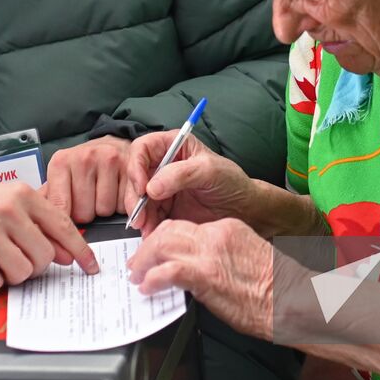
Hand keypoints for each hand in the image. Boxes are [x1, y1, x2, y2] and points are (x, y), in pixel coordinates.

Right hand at [0, 179, 98, 291]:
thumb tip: (67, 254)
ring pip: (22, 272)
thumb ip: (38, 223)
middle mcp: (7, 209)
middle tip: (18, 258)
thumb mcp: (6, 201)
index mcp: (22, 194)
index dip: (81, 252)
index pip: (63, 227)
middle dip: (36, 266)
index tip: (90, 267)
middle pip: (44, 257)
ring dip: (12, 275)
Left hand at [44, 135, 133, 223]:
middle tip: (89, 199)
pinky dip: (123, 206)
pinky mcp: (130, 167)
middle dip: (87, 213)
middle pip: (84, 213)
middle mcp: (84, 158)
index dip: (64, 222)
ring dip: (105, 209)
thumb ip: (48, 199)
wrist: (112, 144)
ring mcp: (108, 160)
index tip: (66, 226)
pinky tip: (118, 193)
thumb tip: (35, 225)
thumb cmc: (84, 165)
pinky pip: (125, 204)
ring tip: (103, 193)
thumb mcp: (61, 176)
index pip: (60, 207)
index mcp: (61, 162)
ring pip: (105, 210)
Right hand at [123, 131, 258, 234]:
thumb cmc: (232, 183)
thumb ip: (181, 174)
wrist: (244, 211)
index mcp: (174, 146)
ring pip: (139, 198)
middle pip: (136, 175)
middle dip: (135, 196)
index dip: (136, 166)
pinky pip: (148, 216)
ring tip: (147, 227)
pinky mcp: (164, 208)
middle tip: (140, 214)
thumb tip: (152, 186)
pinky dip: (147, 225)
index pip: (143, 148)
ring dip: (139, 214)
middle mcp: (164, 165)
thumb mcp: (210, 171)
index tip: (142, 187)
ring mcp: (163, 188)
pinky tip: (151, 233)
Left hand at [127, 218, 275, 340]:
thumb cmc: (276, 288)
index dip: (164, 239)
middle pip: (168, 230)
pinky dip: (153, 279)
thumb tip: (196, 270)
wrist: (291, 300)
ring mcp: (209, 254)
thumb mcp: (246, 259)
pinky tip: (148, 288)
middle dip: (148, 247)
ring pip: (162, 245)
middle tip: (138, 263)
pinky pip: (168, 272)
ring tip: (138, 276)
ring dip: (144, 262)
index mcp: (227, 228)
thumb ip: (219, 258)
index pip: (185, 226)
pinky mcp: (206, 275)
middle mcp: (215, 235)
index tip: (156, 252)